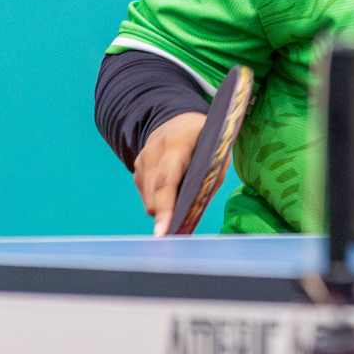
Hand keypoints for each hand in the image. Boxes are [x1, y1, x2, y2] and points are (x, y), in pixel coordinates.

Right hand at [133, 111, 204, 235]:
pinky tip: (172, 194)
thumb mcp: (217, 150)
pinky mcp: (136, 168)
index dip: (165, 208)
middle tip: (177, 233)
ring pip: (149, 199)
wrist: (177, 120)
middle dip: (164, 217)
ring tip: (180, 207)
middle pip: (155, 195)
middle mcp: (153, 152)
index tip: (163, 232)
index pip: (167, 182)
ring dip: (163, 208)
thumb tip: (197, 211)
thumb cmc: (205, 138)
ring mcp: (141, 160)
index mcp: (176, 144)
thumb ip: (210, 177)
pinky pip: (147, 194)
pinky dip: (159, 200)